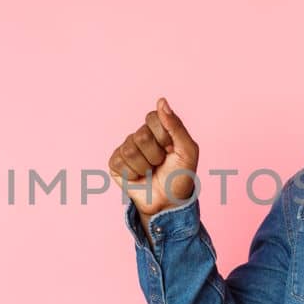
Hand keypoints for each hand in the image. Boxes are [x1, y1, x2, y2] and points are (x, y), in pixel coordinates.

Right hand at [107, 97, 199, 218]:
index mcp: (158, 128)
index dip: (164, 136)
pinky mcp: (116, 163)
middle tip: (161, 164)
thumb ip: (176, 125)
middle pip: (142, 136)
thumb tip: (161, 101)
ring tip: (150, 172)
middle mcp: (141, 135)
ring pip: (130, 150)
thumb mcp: (187, 150)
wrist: (168, 202)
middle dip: (155, 155)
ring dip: (145, 166)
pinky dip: (132, 173)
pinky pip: (119, 161)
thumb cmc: (180, 176)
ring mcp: (127, 149)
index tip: (171, 149)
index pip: (152, 117)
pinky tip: (139, 177)